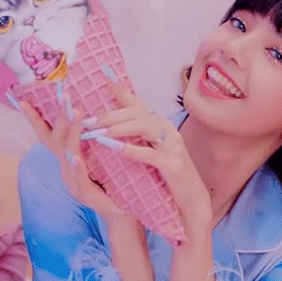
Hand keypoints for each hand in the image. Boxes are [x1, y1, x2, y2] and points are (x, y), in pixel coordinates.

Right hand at [15, 95, 134, 231]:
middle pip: (56, 140)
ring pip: (67, 153)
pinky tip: (76, 157)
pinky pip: (78, 176)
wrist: (119, 211)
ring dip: (71, 132)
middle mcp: (65, 168)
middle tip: (64, 95)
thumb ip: (88, 140)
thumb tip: (87, 112)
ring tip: (76, 113)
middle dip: (59, 117)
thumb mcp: (96, 158)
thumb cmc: (109, 182)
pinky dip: (76, 165)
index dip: (35, 119)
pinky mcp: (83, 193)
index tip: (24, 101)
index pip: (48, 136)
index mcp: (66, 159)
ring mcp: (72, 181)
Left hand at [79, 84, 213, 237]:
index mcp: (162, 126)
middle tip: (89, 121)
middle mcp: (169, 131)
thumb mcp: (153, 151)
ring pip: (145, 127)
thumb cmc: (169, 176)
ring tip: (98, 133)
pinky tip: (115, 149)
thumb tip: (113, 126)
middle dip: (111, 115)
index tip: (104, 79)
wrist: (192, 200)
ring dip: (119, 128)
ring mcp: (174, 147)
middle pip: (139, 113)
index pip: (140, 104)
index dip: (122, 92)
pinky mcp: (175, 166)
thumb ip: (138, 137)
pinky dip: (132, 150)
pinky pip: (151, 155)